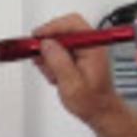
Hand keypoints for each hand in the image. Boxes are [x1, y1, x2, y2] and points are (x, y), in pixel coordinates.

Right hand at [32, 13, 123, 127]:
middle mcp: (90, 44)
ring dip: (49, 56)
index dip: (52, 28)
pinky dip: (52, 61)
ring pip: (58, 41)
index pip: (72, 24)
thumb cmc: (92, 102)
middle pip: (63, 30)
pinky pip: (59, 50)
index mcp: (93, 47)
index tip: (37, 38)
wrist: (99, 111)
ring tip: (52, 74)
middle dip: (48, 44)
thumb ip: (58, 62)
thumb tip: (46, 44)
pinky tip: (55, 75)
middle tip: (39, 57)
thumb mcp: (72, 85)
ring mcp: (84, 49)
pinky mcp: (78, 55)